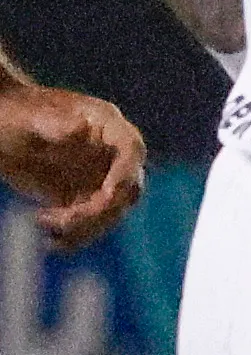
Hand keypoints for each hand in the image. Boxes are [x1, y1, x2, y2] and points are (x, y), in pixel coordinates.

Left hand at [0, 83, 144, 249]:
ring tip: (43, 221)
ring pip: (110, 213)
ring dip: (83, 227)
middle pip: (128, 188)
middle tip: (65, 220)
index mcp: (106, 125)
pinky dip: (74, 237)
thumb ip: (56, 122)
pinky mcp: (83, 199)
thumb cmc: (13, 115)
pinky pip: (89, 225)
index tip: (108, 195)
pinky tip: (50, 239)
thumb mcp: (31, 117)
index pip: (131, 149)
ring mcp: (100, 178)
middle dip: (101, 209)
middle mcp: (111, 154)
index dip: (126, 174)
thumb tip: (81, 128)